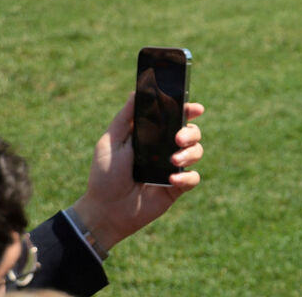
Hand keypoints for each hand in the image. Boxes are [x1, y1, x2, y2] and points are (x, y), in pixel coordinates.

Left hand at [71, 92, 204, 251]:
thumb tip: (137, 91)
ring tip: (173, 160)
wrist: (105, 210)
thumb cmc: (104, 175)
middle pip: (192, 132)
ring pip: (197, 152)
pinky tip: (171, 180)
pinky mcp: (177, 188)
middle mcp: (165, 149)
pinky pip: (193, 178)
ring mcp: (173, 168)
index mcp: (152, 136)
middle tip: (178, 138)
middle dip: (191, 132)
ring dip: (190, 153)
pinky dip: (186, 177)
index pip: (175, 117)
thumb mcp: (110, 142)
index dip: (188, 110)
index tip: (196, 108)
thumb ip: (125, 118)